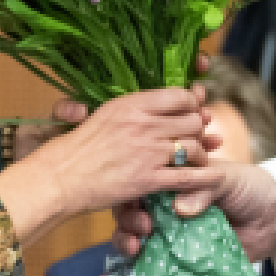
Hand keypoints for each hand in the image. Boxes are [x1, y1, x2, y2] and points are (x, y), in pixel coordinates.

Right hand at [0, 88, 216, 246]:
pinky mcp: (148, 179)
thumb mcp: (104, 115)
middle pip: (192, 120)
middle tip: (196, 137)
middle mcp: (143, 124)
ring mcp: (148, 152)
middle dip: (199, 129)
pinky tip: (215, 176)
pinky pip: (189, 176)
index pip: (179, 96)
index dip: (192, 104)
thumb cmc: (77, 147)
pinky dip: (206, 176)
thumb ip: (133, 109)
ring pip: (194, 147)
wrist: (60, 177)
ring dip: (201, 154)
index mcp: (131, 104)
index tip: (191, 112)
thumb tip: (156, 108)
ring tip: (197, 159)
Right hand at [112, 158, 275, 262]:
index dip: (132, 196)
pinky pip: (151, 267)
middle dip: (127, 222)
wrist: (274, 219)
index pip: (140, 186)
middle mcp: (165, 209)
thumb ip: (202, 189)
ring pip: (134, 240)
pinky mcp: (178, 260)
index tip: (139, 207)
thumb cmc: (247, 189)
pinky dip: (131, 272)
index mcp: (172, 183)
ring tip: (134, 249)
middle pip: (131, 214)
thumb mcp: (225, 179)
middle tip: (141, 230)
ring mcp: (170, 236)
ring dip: (125, 243)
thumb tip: (180, 208)